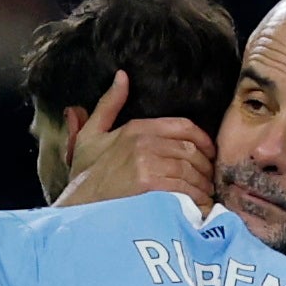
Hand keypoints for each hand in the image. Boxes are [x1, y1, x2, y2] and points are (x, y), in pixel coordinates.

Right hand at [56, 69, 216, 209]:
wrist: (76, 208)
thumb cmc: (84, 177)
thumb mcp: (90, 134)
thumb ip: (108, 105)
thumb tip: (122, 76)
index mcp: (136, 128)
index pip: (184, 127)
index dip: (204, 141)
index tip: (210, 155)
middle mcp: (144, 142)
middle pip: (191, 151)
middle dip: (205, 168)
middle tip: (209, 182)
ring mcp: (147, 164)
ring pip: (190, 171)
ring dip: (202, 186)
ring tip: (204, 197)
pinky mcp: (150, 187)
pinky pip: (184, 189)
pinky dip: (196, 200)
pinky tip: (197, 209)